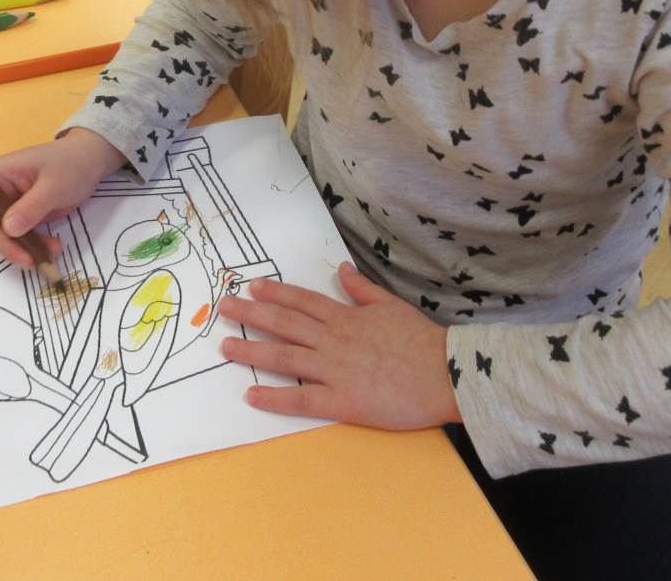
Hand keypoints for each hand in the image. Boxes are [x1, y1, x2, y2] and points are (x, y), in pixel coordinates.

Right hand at [0, 128, 124, 267]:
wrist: (90, 164)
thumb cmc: (70, 163)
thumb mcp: (54, 184)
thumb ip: (32, 206)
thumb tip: (8, 228)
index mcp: (0, 172)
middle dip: (1, 241)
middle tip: (25, 257)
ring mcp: (11, 205)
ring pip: (1, 234)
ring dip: (20, 249)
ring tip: (48, 254)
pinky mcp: (24, 218)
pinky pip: (19, 238)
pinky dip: (33, 247)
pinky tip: (53, 249)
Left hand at [218, 262, 459, 428]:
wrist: (446, 374)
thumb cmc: (422, 341)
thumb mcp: (392, 305)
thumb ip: (362, 289)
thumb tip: (342, 269)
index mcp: (346, 317)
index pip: (302, 301)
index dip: (275, 294)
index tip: (252, 287)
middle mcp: (333, 340)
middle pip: (284, 324)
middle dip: (251, 315)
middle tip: (224, 309)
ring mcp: (334, 370)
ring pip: (284, 357)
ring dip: (252, 351)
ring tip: (225, 346)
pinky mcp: (341, 401)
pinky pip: (301, 399)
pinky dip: (274, 398)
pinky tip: (251, 394)